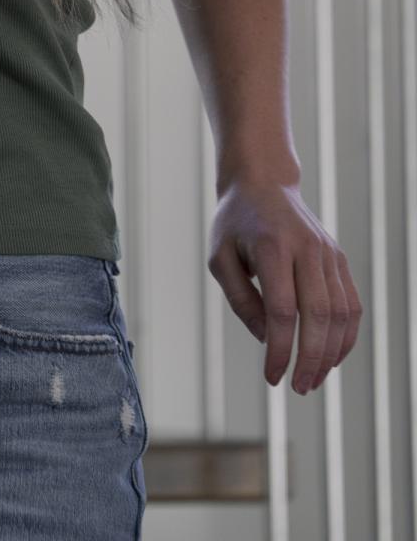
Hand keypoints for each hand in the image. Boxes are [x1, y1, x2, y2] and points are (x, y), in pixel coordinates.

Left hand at [207, 178, 362, 393]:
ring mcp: (327, 253)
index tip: (272, 377)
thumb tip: (268, 339)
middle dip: (311, 358)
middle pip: (318, 315)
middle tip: (299, 388)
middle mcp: (306, 248)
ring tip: (314, 380)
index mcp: (271, 246)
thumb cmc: (235, 224)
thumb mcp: (219, 258)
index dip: (280, 349)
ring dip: (332, 353)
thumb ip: (241, 300)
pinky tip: (332, 357)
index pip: (282, 310)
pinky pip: (352, 303)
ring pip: (341, 312)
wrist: (262, 183)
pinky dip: (346, 335)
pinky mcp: (339, 258)